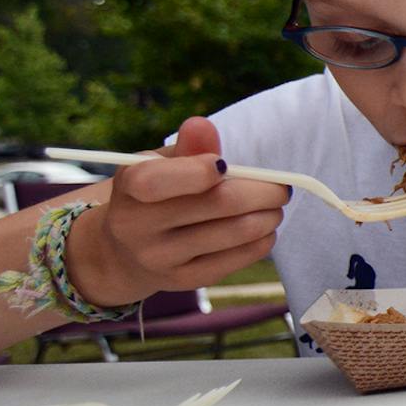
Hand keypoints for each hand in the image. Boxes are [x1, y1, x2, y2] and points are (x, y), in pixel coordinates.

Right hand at [65, 117, 290, 305]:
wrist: (125, 249)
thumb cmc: (157, 194)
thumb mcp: (161, 164)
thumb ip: (187, 147)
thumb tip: (201, 125)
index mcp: (130, 186)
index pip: (159, 180)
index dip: (201, 170)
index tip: (226, 164)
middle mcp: (137, 226)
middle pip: (220, 203)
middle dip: (264, 191)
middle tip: (280, 188)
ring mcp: (160, 258)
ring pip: (237, 232)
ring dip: (269, 216)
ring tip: (273, 207)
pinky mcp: (183, 280)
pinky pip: (238, 259)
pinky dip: (262, 240)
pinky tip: (262, 229)